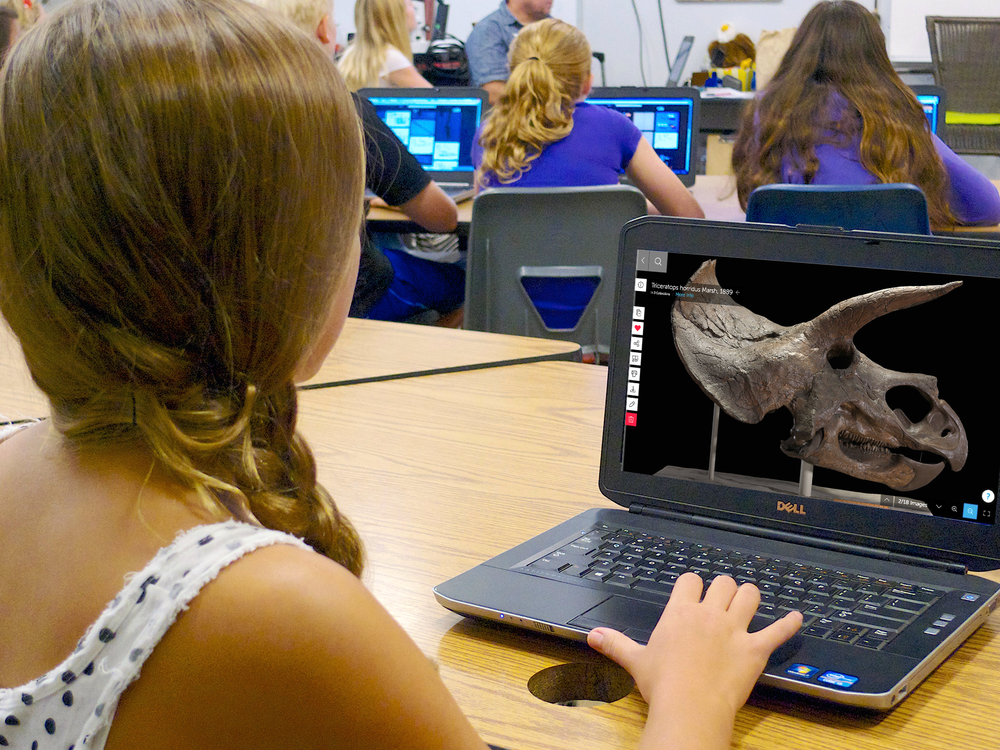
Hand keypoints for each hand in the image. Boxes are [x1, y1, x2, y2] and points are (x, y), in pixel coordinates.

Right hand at [587, 572, 801, 749]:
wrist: (689, 706)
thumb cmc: (663, 684)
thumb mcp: (636, 661)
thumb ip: (615, 643)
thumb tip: (592, 635)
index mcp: (680, 613)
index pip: (690, 581)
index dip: (694, 584)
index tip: (694, 591)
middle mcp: (709, 615)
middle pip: (723, 583)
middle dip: (724, 587)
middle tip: (723, 597)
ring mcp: (734, 630)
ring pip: (749, 596)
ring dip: (750, 596)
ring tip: (750, 598)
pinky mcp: (755, 650)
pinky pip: (777, 631)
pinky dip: (789, 624)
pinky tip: (797, 617)